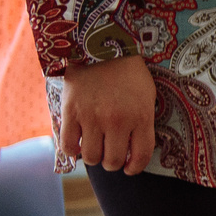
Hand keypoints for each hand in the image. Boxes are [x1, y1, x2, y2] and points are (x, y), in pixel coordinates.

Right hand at [61, 55, 155, 174]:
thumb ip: (143, 122)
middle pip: (113, 161)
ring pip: (92, 158)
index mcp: (140, 116)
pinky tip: (78, 144)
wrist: (99, 47)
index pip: (140, 156)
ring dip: (94, 158)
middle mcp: (117, 121)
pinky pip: (68, 146)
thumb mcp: (147, 95)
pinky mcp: (70, 112)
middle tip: (111, 155)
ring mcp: (92, 117)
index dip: (134, 167)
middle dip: (113, 163)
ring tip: (95, 148)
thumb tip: (134, 150)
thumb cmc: (128, 72)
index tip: (129, 168)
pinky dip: (73, 151)